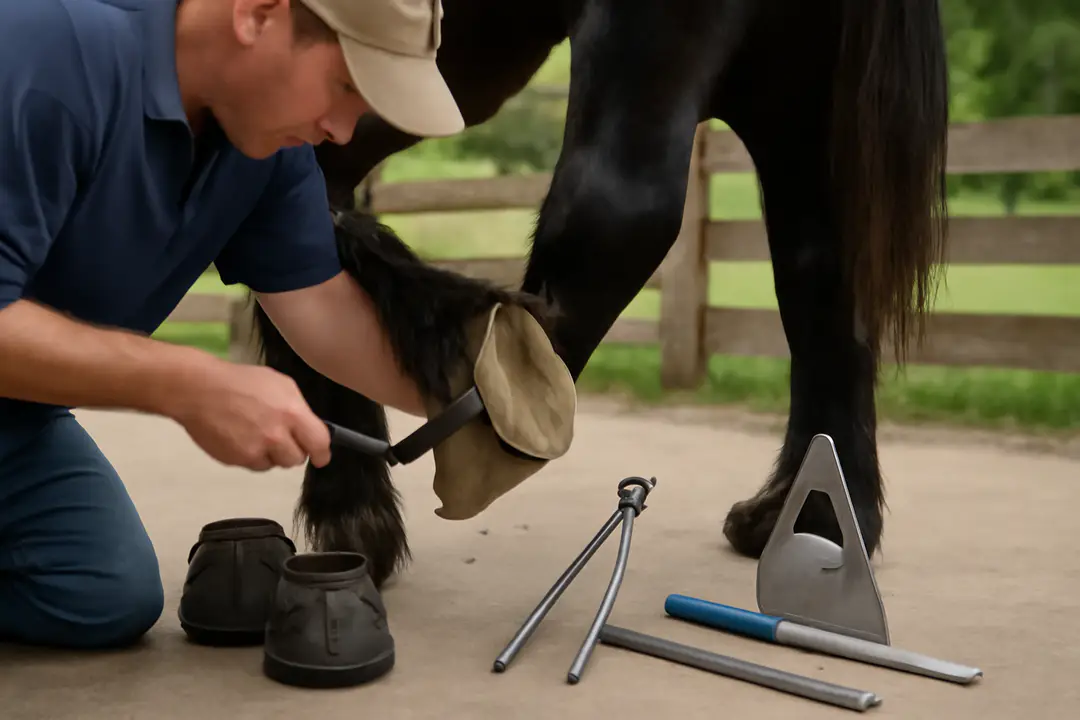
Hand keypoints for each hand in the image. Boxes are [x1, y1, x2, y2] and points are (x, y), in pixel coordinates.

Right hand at [170, 359, 331, 471]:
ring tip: (257, 434)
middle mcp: (276, 436)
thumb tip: (309, 427)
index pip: (319, 443)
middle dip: (292, 450)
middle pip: (296, 459)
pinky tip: (242, 438)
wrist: (198, 390)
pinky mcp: (237, 460)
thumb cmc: (240, 382)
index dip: (322, 452)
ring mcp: (255, 451)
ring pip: (275, 464)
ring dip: (271, 454)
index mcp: (292, 413)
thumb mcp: (281, 384)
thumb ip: (299, 408)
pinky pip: (254, 465)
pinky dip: (252, 456)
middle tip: (280, 437)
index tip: (321, 456)